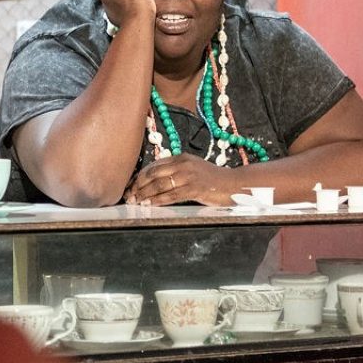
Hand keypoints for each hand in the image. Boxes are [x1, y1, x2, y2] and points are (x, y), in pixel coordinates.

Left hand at [124, 154, 241, 206]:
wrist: (234, 184)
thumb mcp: (193, 170)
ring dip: (145, 194)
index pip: (153, 166)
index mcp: (181, 158)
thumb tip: (154, 182)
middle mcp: (183, 164)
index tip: (130, 186)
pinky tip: (149, 204)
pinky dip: (157, 200)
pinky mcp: (194, 189)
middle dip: (138, 186)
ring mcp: (189, 176)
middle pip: (153, 174)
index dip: (139, 177)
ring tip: (136, 202)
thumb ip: (175, 172)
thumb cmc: (212, 180)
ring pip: (159, 185)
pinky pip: (171, 195)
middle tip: (129, 195)